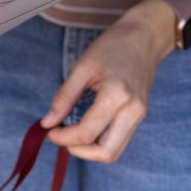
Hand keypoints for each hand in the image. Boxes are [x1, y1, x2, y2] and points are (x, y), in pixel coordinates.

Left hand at [40, 0, 175, 162]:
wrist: (143, 37)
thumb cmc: (112, 46)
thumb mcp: (82, 66)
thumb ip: (64, 97)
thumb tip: (47, 122)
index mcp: (117, 96)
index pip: (87, 132)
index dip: (63, 137)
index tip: (47, 131)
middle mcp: (133, 111)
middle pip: (106, 153)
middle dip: (78, 151)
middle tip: (58, 137)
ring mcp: (139, 116)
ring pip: (114, 151)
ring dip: (89, 150)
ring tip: (69, 133)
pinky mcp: (139, 116)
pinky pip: (119, 140)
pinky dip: (100, 141)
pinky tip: (84, 127)